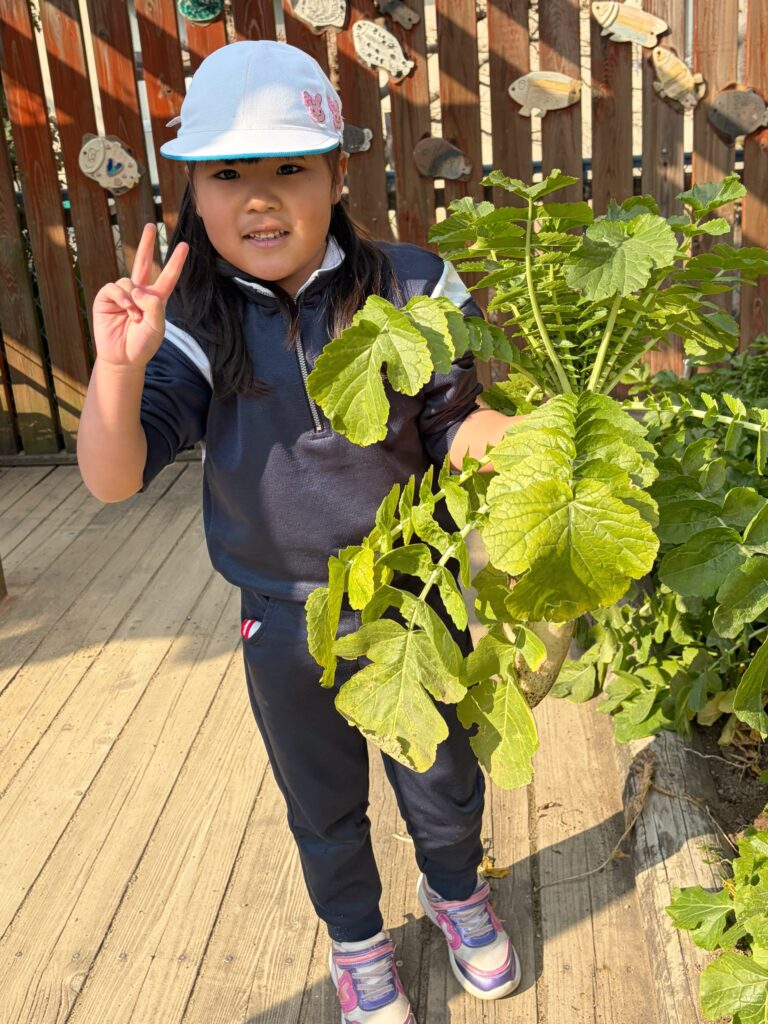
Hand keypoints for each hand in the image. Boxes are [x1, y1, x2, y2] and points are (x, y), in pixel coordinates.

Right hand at [91, 224, 188, 369]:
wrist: (123, 358)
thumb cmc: (142, 344)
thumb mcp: (156, 326)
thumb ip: (153, 305)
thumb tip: (137, 288)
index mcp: (155, 299)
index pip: (167, 277)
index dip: (176, 262)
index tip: (185, 246)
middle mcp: (139, 293)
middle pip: (143, 262)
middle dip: (146, 243)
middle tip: (151, 225)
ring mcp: (122, 295)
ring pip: (129, 281)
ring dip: (133, 299)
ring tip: (134, 317)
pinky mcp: (106, 298)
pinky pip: (115, 288)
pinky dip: (121, 297)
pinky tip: (125, 309)